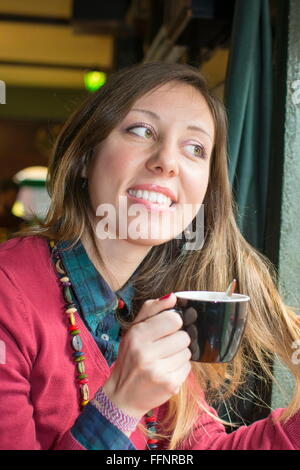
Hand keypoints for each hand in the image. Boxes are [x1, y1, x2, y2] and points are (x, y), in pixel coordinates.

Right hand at [102, 294, 191, 419]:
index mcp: (136, 335)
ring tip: (164, 361)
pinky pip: (188, 368)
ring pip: (187, 352)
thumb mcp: (133, 330)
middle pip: (183, 336)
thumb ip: (152, 309)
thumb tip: (173, 296)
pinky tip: (166, 371)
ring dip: (179, 355)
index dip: (173, 323)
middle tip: (163, 348)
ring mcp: (158, 370)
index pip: (173, 318)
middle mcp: (145, 353)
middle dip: (176, 341)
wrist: (122, 396)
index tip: (165, 330)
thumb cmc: (129, 359)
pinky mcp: (169, 385)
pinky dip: (180, 369)